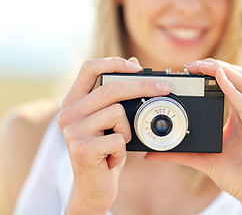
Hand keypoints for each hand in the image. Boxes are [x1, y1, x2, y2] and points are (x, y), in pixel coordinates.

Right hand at [57, 57, 172, 213]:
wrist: (94, 186)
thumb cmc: (105, 150)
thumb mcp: (111, 120)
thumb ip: (117, 94)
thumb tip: (134, 63)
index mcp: (73, 102)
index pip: (89, 68)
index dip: (114, 62)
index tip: (137, 67)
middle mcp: (68, 113)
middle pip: (110, 88)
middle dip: (144, 86)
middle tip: (165, 88)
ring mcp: (72, 131)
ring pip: (118, 113)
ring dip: (127, 130)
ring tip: (117, 143)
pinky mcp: (82, 149)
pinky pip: (119, 138)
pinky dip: (123, 149)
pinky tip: (112, 158)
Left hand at [145, 59, 241, 214]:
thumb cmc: (238, 176)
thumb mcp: (204, 160)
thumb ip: (180, 154)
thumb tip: (152, 153)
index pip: (233, 82)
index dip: (214, 70)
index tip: (189, 68)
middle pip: (240, 77)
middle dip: (216, 65)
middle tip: (192, 64)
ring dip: (224, 71)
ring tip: (203, 65)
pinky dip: (234, 91)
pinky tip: (221, 80)